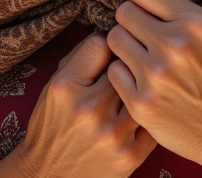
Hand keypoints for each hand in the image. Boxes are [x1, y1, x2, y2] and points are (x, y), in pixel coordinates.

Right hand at [0, 34, 156, 177]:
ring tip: (136, 90)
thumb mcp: (54, 87)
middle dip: (128, 65)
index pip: (100, 45)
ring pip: (142, 92)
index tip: (110, 51)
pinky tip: (141, 113)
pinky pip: (152, 121)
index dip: (108, 44)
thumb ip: (80, 60)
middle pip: (125, 67)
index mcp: (67, 87)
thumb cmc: (52, 126)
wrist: (49, 177)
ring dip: (141, 89)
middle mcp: (89, 110)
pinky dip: (149, 115)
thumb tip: (111, 36)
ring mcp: (113, 135)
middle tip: (127, 69)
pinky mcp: (130, 156)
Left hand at [105, 0, 201, 177]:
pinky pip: (113, 71)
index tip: (147, 11)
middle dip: (131, 21)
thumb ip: (173, 1)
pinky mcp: (141, 103)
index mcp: (196, 23)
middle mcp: (175, 46)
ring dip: (124, 46)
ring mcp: (156, 76)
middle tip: (143, 36)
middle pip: (124, 12)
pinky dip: (124, 75)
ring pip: (113, 39)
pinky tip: (141, 81)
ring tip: (142, 57)